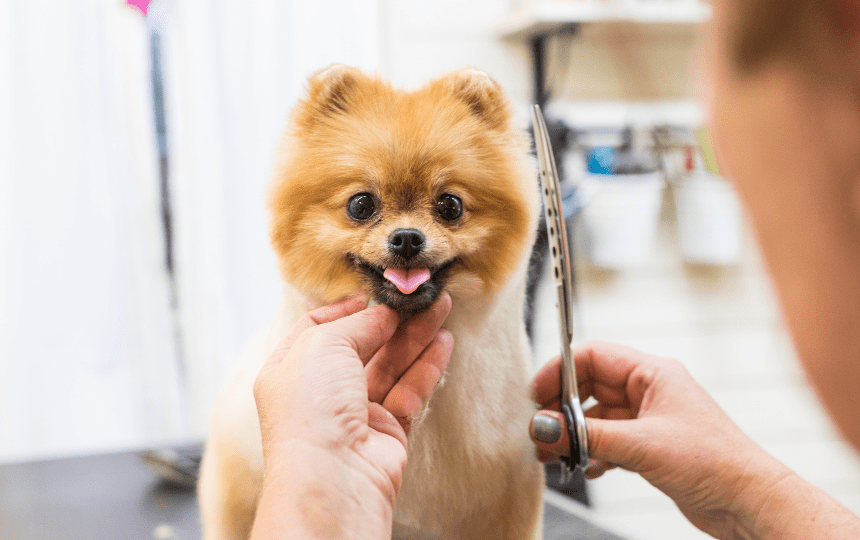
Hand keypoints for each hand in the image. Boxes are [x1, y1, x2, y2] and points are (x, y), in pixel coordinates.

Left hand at [252, 295, 451, 538]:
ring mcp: (354, 412)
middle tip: (421, 296)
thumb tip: (383, 312)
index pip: (317, 329)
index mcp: (290, 369)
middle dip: (392, 319)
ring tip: (441, 306)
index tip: (373, 293)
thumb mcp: (323, 345)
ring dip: (416, 336)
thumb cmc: (311, 410)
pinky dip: (426, 366)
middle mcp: (320, 391)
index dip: (345, 309)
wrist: (333, 478)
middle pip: (362, 345)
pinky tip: (443, 343)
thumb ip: (357, 324)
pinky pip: (409, 391)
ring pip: (390, 365)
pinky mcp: (387, 430)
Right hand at [530, 341, 783, 537]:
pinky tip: (585, 468)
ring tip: (554, 454)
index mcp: (652, 373)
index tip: (536, 396)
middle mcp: (648, 390)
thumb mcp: (641, 445)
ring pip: (596, 416)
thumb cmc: (712, 462)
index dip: (559, 371)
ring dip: (573, 434)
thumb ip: (588, 435)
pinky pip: (608, 440)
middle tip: (542, 432)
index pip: (592, 356)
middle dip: (561, 408)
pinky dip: (592, 452)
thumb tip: (545, 426)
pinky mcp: (649, 445)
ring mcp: (648, 418)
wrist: (747, 501)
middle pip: (589, 386)